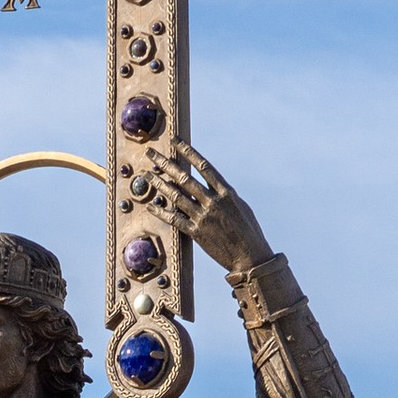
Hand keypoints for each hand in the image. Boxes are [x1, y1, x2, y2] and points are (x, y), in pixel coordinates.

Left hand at [143, 141, 268, 279]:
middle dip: (165, 163)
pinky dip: (161, 212)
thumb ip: (224, 194)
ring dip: (159, 183)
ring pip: (176, 196)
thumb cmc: (248, 231)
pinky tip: (151, 205)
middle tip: (151, 153)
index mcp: (226, 192)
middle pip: (184, 177)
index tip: (175, 141)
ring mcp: (203, 217)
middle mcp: (213, 201)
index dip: (187, 151)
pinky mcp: (197, 233)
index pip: (203, 165)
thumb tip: (211, 185)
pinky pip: (175, 219)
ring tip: (146, 174)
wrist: (250, 256)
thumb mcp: (239, 206)